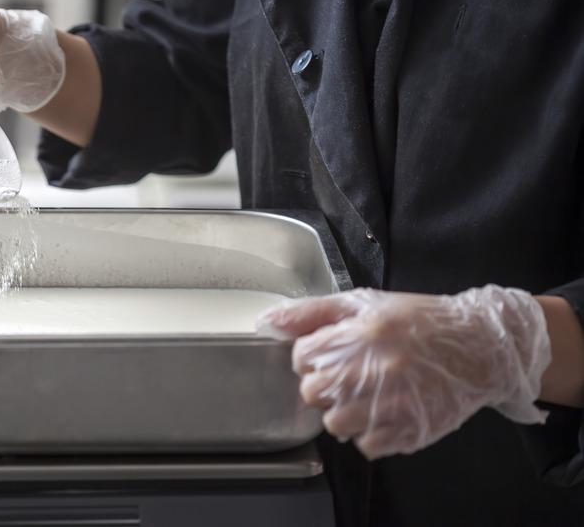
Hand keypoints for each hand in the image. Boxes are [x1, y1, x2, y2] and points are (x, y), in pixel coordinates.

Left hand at [257, 286, 550, 458]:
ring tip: (369, 392)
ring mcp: (393, 403)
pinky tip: (387, 409)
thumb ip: (311, 312)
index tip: (334, 351)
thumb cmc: (419, 321)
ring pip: (334, 423)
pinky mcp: (410, 430)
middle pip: (312, 392)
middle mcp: (374, 369)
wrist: (480, 346)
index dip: (314, 354)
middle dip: (325, 383)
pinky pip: (366, 445)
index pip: (302, 357)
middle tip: (351, 372)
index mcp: (360, 333)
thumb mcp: (364, 302)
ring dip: (345, 411)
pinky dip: (371, 432)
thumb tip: (267, 321)